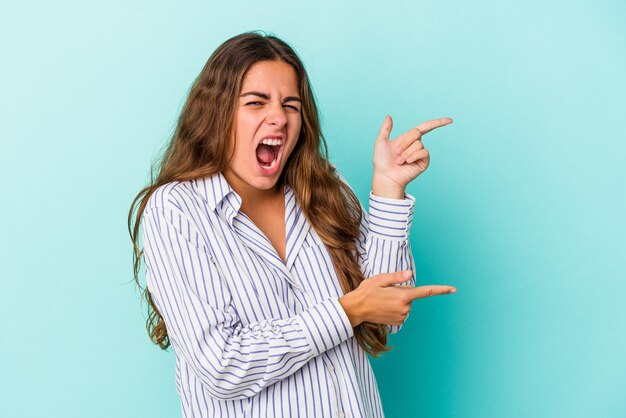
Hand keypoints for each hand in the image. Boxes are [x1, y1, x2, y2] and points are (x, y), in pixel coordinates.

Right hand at [338, 271, 456, 326]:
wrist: (355, 310)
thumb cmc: (366, 292)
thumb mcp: (380, 279)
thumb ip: (397, 277)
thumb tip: (410, 274)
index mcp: (403, 296)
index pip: (426, 292)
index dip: (441, 290)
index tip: (453, 289)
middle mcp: (405, 308)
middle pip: (411, 295)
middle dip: (402, 291)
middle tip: (385, 291)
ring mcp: (402, 316)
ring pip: (406, 304)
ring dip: (397, 300)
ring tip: (381, 299)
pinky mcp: (398, 322)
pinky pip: (401, 311)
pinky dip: (395, 308)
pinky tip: (383, 307)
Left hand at [372, 115, 452, 198]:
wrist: (385, 176)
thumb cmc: (381, 161)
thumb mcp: (381, 141)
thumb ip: (385, 129)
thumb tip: (389, 116)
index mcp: (408, 138)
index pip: (425, 127)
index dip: (438, 123)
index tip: (450, 120)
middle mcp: (416, 145)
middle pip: (417, 132)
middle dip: (405, 141)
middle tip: (396, 152)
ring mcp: (420, 154)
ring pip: (418, 144)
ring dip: (406, 152)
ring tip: (400, 161)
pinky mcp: (423, 162)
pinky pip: (423, 152)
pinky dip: (414, 156)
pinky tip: (407, 162)